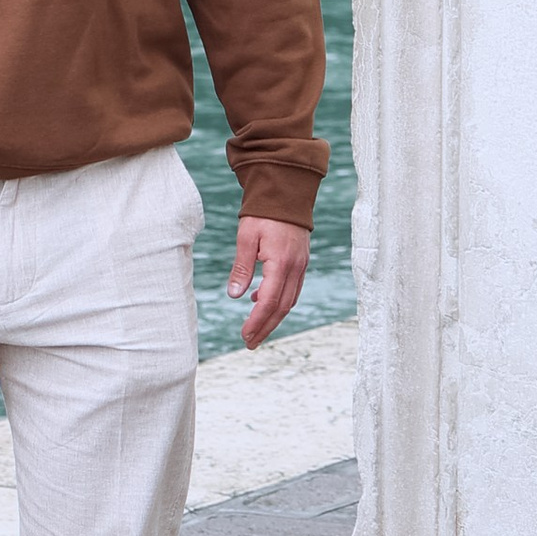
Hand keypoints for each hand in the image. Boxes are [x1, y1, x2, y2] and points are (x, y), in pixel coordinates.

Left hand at [227, 217, 310, 349]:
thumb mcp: (246, 237)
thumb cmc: (263, 213)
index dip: (257, 321)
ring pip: (289, 301)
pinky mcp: (301, 263)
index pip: (270, 302)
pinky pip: (292, 289)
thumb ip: (241, 268)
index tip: (244, 335)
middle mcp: (295, 268)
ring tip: (255, 329)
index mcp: (281, 263)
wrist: (287, 192)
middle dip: (266, 327)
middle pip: (282, 308)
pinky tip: (260, 301)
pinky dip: (279, 301)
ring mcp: (301, 266)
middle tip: (249, 343)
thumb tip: (234, 296)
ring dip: (273, 318)